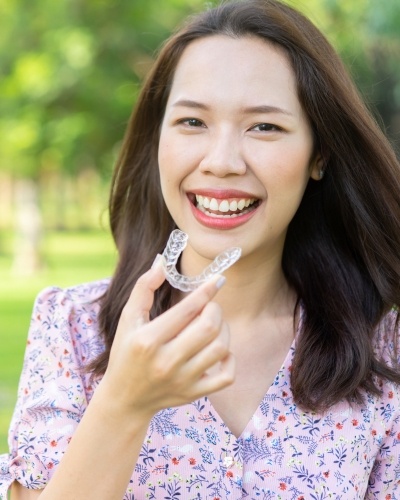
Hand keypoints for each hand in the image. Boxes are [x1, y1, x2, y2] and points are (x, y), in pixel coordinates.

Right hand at [99, 257, 234, 419]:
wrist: (125, 399)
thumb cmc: (126, 353)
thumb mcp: (128, 319)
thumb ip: (143, 288)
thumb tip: (162, 262)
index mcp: (148, 341)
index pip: (186, 310)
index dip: (206, 291)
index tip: (218, 279)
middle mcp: (166, 362)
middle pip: (209, 328)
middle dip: (215, 310)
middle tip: (209, 306)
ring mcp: (182, 380)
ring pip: (220, 348)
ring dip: (223, 330)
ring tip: (213, 325)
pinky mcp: (194, 394)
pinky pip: (226, 376)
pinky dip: (229, 359)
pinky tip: (219, 351)